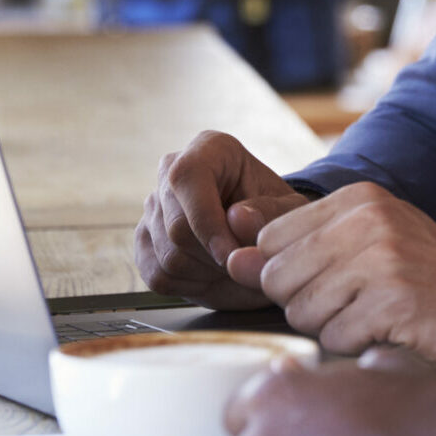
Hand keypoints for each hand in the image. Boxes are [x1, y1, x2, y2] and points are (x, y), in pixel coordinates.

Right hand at [134, 130, 308, 309]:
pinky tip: (212, 273)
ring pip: (168, 256)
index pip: (188, 177)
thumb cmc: (276, 216)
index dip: (208, 222)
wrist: (261, 238)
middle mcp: (172, 171)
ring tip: (234, 265)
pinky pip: (158, 275)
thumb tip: (237, 218)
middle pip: (177, 227)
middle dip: (214, 257)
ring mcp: (153, 206)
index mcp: (210, 149)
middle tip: (245, 264)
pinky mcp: (144, 240)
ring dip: (206, 273)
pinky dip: (189, 286)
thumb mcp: (291, 211)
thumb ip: (271, 213)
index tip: (233, 255)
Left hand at [225, 183, 435, 381]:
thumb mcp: (376, 245)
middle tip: (360, 307)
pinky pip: (334, 340)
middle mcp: (367, 219)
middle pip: (280, 278)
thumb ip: (302, 247)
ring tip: (378, 321)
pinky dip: (357, 350)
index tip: (336, 284)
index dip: (292, 275)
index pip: (272, 239)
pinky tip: (392, 336)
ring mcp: (381, 258)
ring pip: (301, 312)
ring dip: (333, 330)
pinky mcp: (393, 301)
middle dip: (308, 306)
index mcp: (360, 198)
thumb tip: (233, 254)